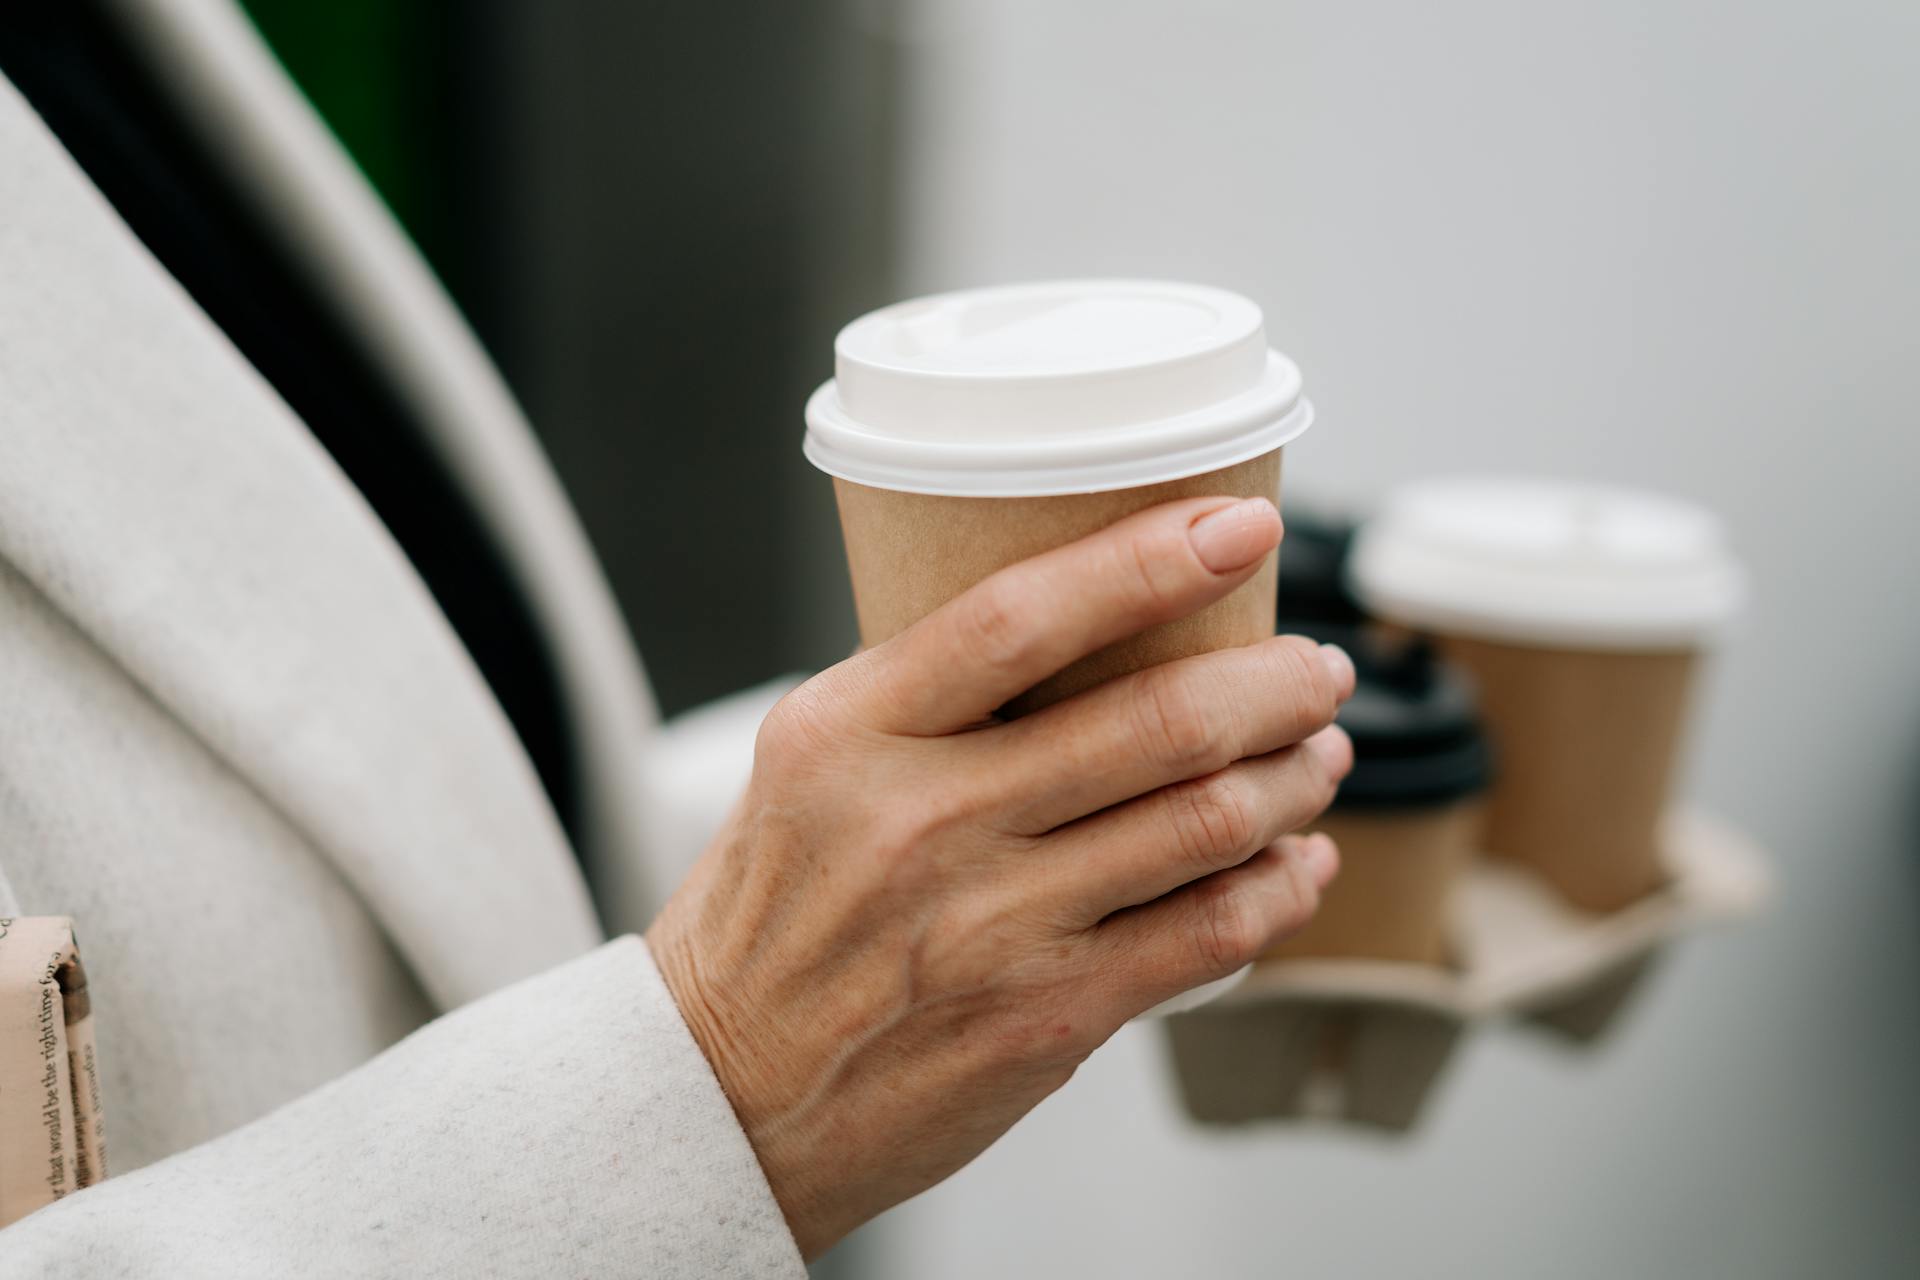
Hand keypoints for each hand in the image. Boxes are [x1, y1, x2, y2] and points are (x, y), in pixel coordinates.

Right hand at [647, 495, 1353, 1257]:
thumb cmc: (771, 917)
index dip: (1151, 560)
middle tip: (1318, 668)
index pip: (1020, 617)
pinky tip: (1299, 866)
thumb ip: (925, 699)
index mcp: (851, 732)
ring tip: (1318, 755)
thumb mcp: (806, 767)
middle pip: (1155, 721)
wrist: (722, 1095)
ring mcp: (990, 925)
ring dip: (1294, 779)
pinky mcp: (1046, 1016)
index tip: (1242, 526)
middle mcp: (921, 820)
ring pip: (1205, 822)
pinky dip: (1279, 890)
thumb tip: (1088, 627)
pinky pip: (1208, 935)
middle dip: (1275, 682)